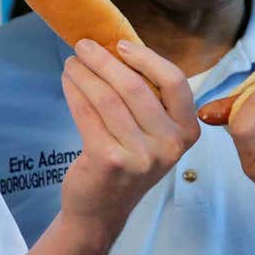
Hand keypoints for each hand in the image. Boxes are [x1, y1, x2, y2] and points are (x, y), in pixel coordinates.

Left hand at [58, 38, 199, 238]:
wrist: (103, 209)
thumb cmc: (128, 160)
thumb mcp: (152, 133)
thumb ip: (148, 98)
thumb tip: (118, 47)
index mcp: (187, 131)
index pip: (175, 82)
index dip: (147, 58)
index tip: (120, 44)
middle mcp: (169, 145)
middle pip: (136, 87)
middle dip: (105, 60)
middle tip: (84, 45)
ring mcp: (140, 156)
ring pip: (108, 99)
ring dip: (85, 74)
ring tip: (72, 62)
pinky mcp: (109, 161)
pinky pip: (88, 114)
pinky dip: (75, 92)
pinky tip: (68, 82)